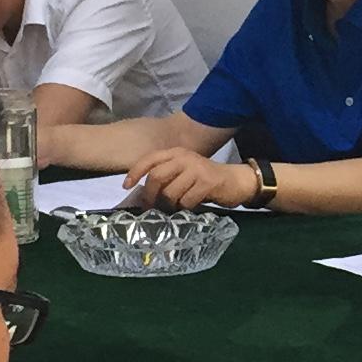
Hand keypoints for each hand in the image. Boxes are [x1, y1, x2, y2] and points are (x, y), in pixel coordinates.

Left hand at [125, 150, 259, 209]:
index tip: (126, 186)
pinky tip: (190, 207)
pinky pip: (186, 201)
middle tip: (151, 207)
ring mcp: (196, 169)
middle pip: (156, 177)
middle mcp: (185, 157)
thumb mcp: (183, 172)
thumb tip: (142, 193)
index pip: (149, 159)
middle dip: (150, 195)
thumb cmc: (204, 180)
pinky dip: (184, 208)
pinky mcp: (206, 183)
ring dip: (168, 206)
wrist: (235, 181)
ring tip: (174, 208)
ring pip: (170, 192)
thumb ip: (166, 176)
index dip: (135, 172)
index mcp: (176, 152)